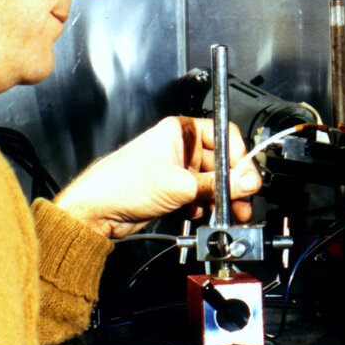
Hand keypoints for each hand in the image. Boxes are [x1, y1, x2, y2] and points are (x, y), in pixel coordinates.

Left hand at [53, 116, 262, 239]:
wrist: (96, 211)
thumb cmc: (121, 183)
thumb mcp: (179, 184)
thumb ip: (217, 185)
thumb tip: (246, 182)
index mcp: (180, 130)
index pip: (223, 136)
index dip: (238, 156)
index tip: (248, 177)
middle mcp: (180, 146)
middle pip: (220, 161)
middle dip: (232, 183)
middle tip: (244, 199)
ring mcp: (176, 169)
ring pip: (210, 181)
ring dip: (221, 198)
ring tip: (230, 212)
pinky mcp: (172, 189)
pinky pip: (199, 195)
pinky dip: (205, 205)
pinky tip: (204, 214)